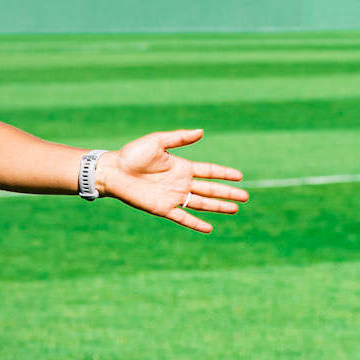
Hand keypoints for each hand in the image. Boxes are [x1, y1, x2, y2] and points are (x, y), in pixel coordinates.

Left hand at [97, 130, 246, 232]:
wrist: (114, 171)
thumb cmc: (133, 154)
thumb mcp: (157, 141)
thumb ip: (180, 138)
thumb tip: (202, 131)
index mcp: (182, 166)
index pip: (209, 171)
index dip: (224, 173)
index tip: (240, 176)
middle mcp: (181, 183)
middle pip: (210, 189)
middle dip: (228, 193)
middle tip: (245, 197)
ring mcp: (174, 197)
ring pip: (202, 204)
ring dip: (218, 207)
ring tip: (235, 209)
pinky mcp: (163, 209)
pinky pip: (183, 218)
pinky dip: (196, 223)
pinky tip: (209, 228)